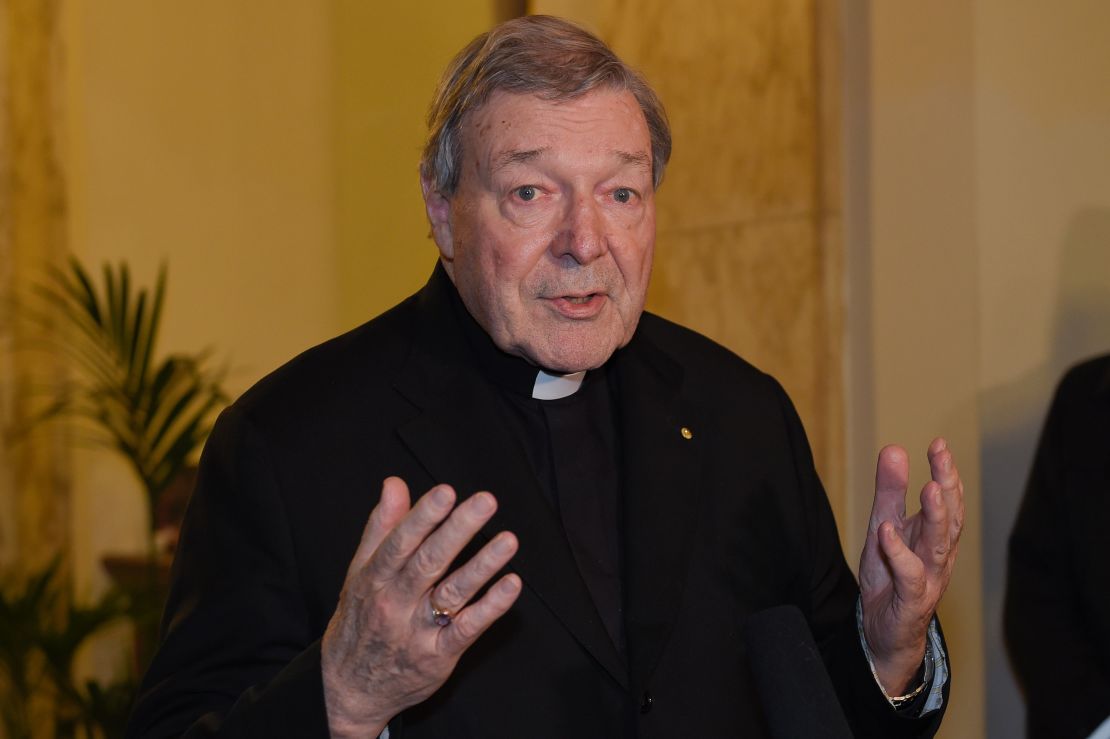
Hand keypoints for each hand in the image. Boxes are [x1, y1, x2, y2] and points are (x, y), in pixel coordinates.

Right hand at [321, 477, 520, 736]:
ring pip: (453, 593)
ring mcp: (418, 631)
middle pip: (429, 562)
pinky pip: (467, 629)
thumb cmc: (359, 620)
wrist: (349, 691)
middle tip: (486, 501)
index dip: (423, 517)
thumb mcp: (359, 573)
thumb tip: (395, 483)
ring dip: (483, 566)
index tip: (447, 491)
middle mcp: (396, 603)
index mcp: (375, 578)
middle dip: (458, 529)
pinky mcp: (439, 656)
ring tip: (509, 540)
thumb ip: (381, 527)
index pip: (400, 543)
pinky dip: (491, 607)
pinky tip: (511, 584)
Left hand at [858, 438, 963, 693]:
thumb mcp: (884, 526)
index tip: (939, 444)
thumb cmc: (890, 579)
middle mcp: (938, 556)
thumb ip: (890, 492)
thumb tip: (894, 448)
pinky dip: (899, 554)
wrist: (885, 635)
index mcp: (934, 536)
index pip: (947, 500)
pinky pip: (910, 576)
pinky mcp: (911, 602)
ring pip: (938, 546)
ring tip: (929, 488)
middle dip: (947, 484)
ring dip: (935, 517)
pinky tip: (886, 533)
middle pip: (949, 517)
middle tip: (941, 454)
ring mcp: (929, 579)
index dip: (945, 472)